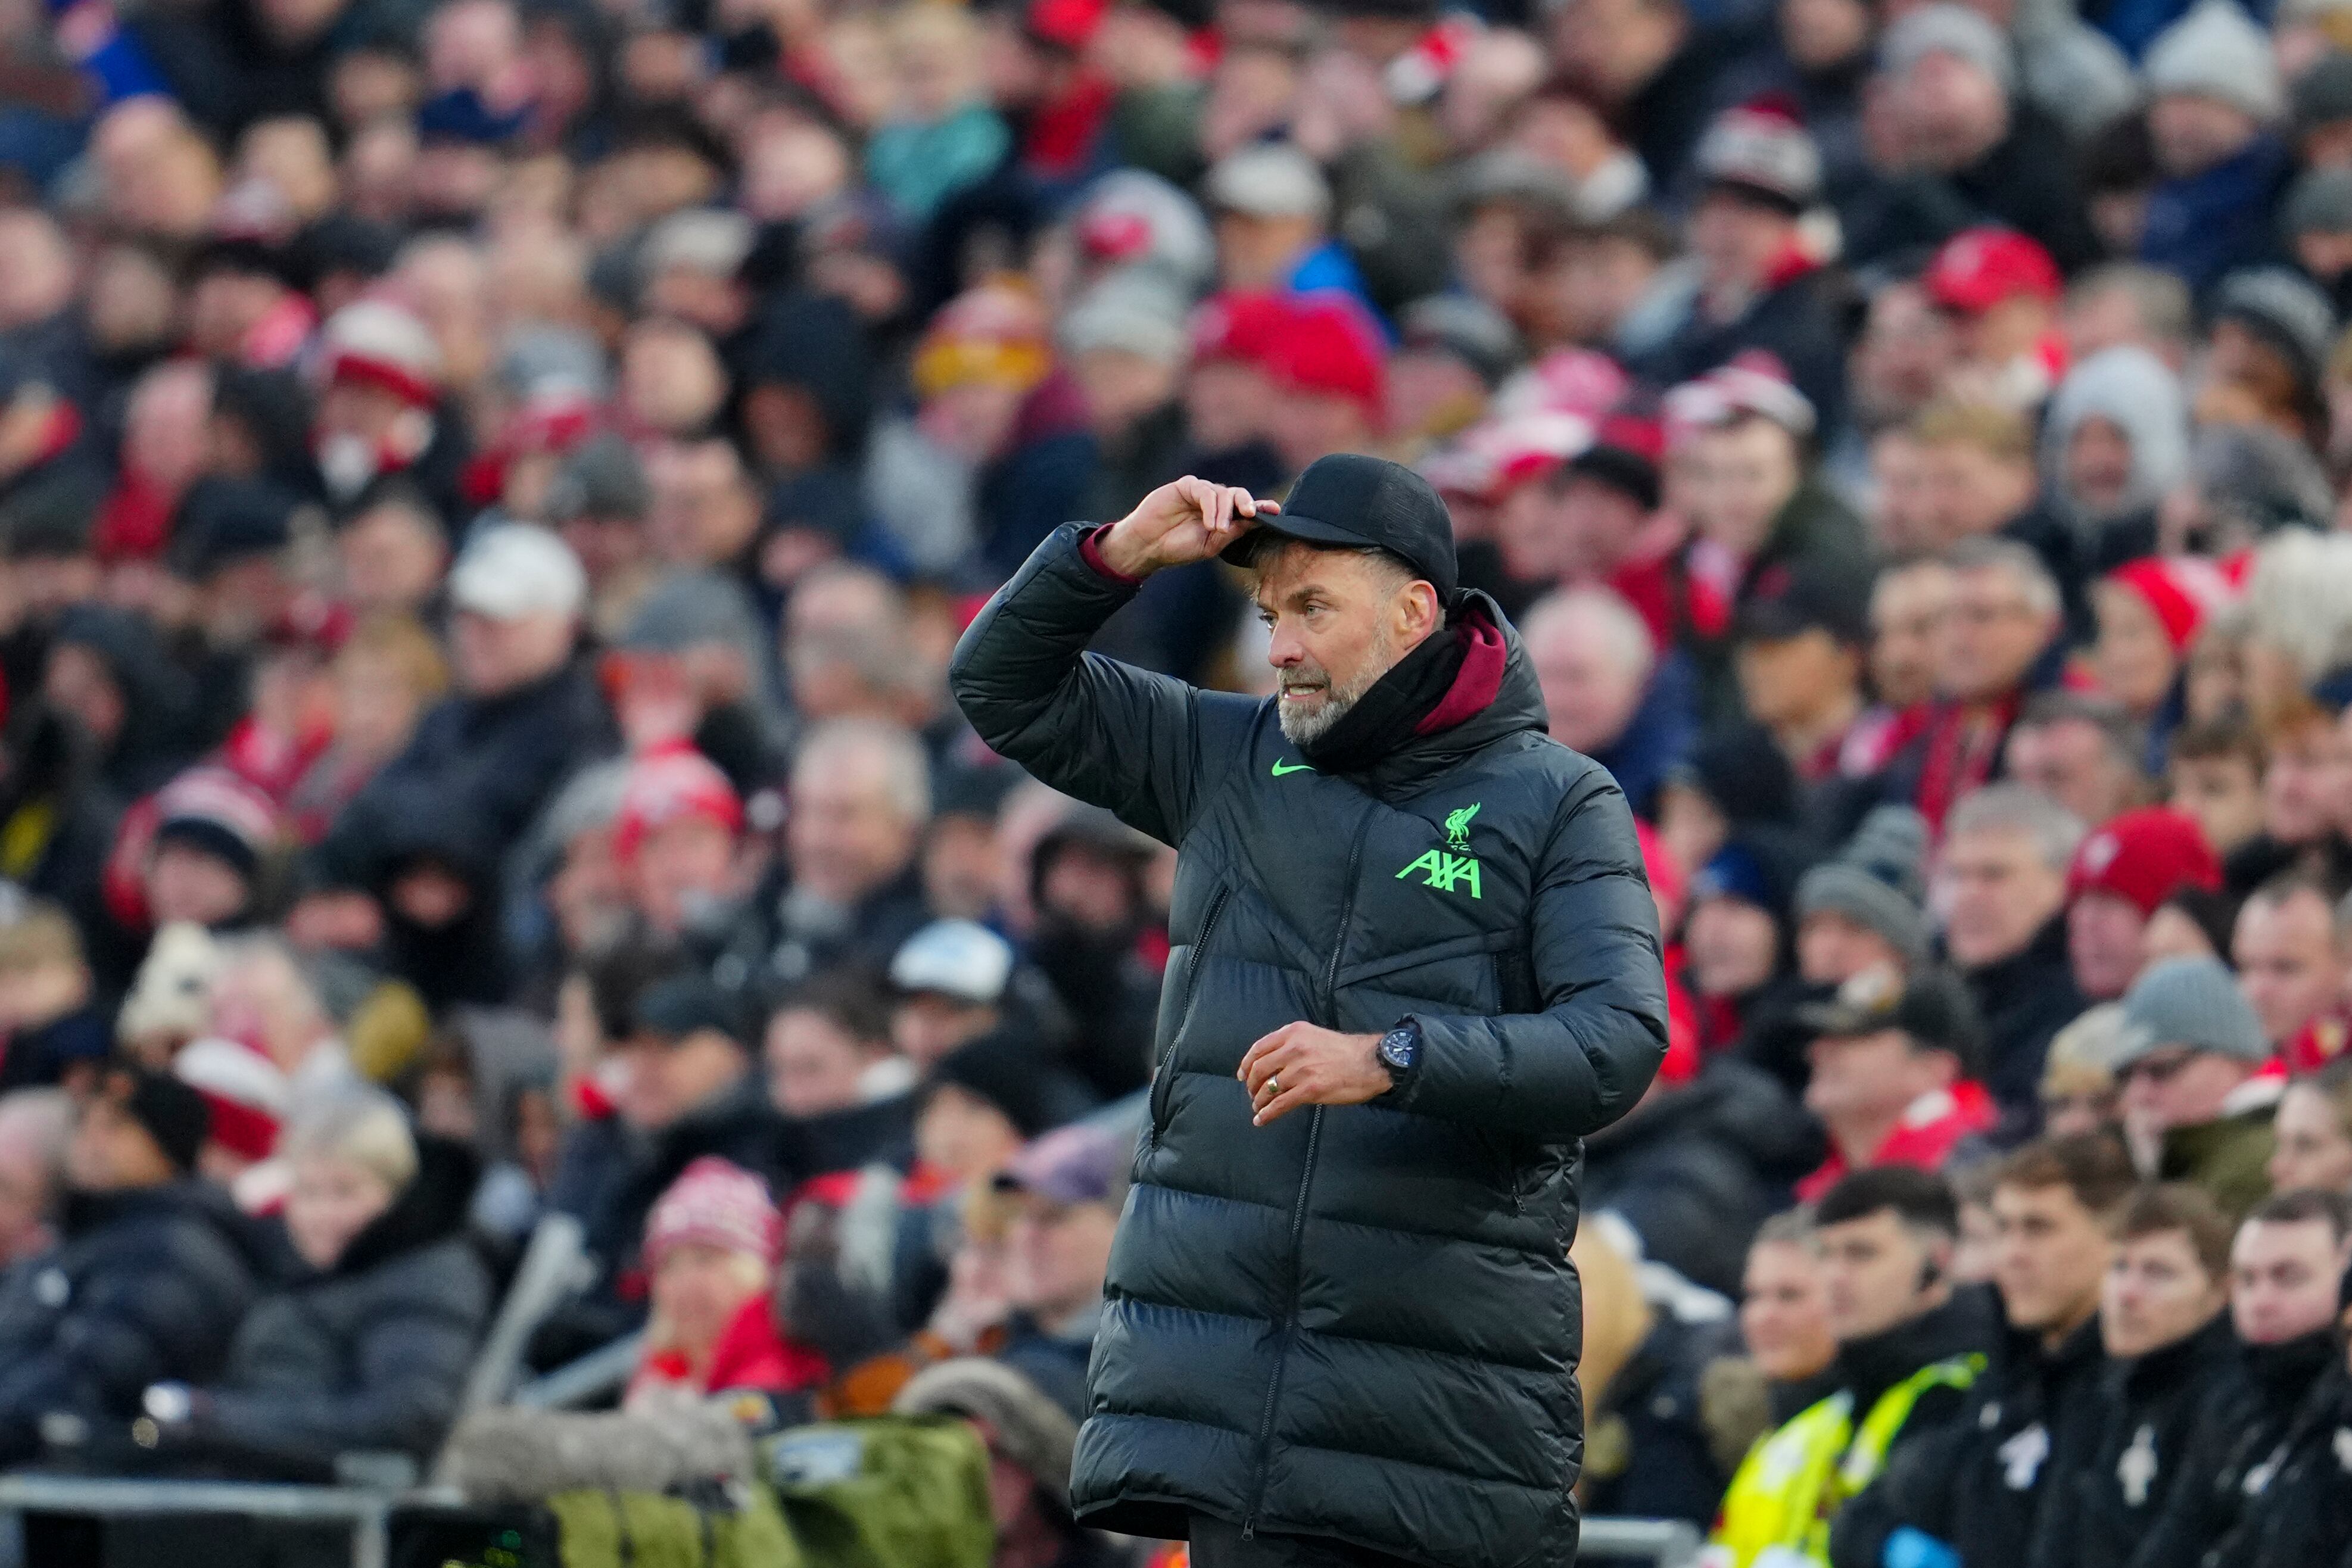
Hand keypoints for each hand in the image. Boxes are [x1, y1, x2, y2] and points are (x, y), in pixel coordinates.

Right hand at [1096, 476, 1277, 579]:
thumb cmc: (1178, 547)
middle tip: (1251, 514)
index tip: (1275, 511)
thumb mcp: (1211, 545)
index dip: (1261, 507)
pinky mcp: (1187, 486)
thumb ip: (1232, 532)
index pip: (1246, 509)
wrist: (1149, 546)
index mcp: (1223, 517)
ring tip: (1216, 529)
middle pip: (1239, 496)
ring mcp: (1201, 492)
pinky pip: (1205, 491)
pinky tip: (1209, 523)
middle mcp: (1214, 502)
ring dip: (1224, 512)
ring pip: (1223, 493)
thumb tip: (1254, 522)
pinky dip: (1210, 506)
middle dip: (1247, 504)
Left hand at [1238, 1023, 1389, 1125]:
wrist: (1371, 1062)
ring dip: (1259, 1101)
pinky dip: (1267, 1114)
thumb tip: (1274, 1062)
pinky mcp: (1309, 1090)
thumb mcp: (1315, 1036)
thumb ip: (1294, 1045)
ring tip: (1258, 1108)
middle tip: (1252, 1095)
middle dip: (1252, 1085)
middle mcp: (1293, 1049)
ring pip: (1268, 1088)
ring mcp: (1301, 1070)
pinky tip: (1262, 1120)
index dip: (1246, 1064)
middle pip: (1259, 1069)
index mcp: (1293, 1032)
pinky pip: (1280, 1104)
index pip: (1259, 1048)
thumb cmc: (1346, 1051)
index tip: (1242, 1076)